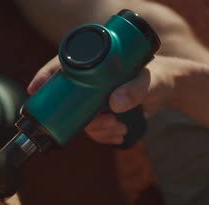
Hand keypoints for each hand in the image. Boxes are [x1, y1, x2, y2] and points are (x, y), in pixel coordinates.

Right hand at [28, 55, 189, 144]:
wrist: (172, 89)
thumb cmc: (161, 76)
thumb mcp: (150, 81)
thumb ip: (135, 90)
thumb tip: (113, 104)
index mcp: (97, 63)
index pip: (62, 66)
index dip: (45, 76)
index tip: (36, 88)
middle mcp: (92, 81)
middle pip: (69, 101)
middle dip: (83, 120)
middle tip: (107, 123)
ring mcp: (97, 99)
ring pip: (83, 120)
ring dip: (99, 131)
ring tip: (121, 129)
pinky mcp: (104, 113)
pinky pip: (95, 130)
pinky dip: (106, 137)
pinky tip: (121, 135)